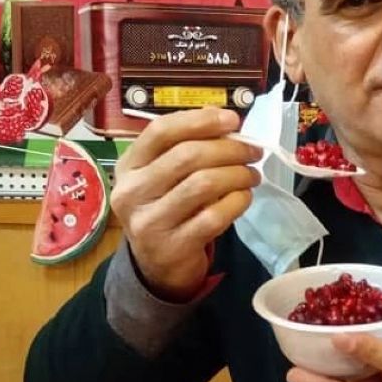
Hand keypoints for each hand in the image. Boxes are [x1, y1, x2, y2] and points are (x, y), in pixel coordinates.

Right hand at [111, 107, 261, 300]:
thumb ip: (186, 144)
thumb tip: (220, 115)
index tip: (232, 120)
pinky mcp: (173, 248)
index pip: (161, 132)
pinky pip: (215, 216)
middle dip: (229, 149)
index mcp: (129, 166)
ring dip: (238, 174)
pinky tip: (244, 197)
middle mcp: (133, 192)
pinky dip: (237, 201)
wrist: (156, 266)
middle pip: (187, 156)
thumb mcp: (163, 175)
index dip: (200, 121)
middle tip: (252, 153)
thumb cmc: (165, 208)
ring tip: (251, 175)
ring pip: (204, 184)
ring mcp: (150, 222)